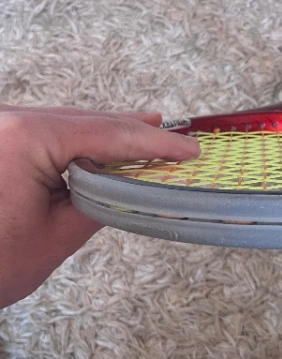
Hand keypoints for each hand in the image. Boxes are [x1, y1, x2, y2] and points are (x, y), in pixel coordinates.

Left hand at [0, 104, 199, 308]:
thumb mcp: (56, 237)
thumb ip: (102, 204)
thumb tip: (132, 189)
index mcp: (23, 138)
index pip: (105, 133)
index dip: (153, 142)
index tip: (186, 148)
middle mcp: (6, 122)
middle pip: (84, 121)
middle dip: (130, 132)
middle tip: (173, 137)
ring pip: (62, 125)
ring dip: (103, 136)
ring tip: (145, 138)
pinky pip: (41, 135)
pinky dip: (74, 143)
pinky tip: (98, 148)